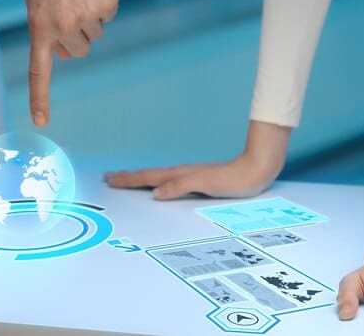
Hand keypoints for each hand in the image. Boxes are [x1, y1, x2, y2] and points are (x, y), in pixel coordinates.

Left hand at [25, 0, 118, 126]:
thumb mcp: (36, 3)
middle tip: (68, 10)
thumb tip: (66, 52)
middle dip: (75, 36)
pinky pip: (108, 17)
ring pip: (93, 36)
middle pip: (77, 51)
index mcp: (39, 26)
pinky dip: (103, 5)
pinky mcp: (107, 4)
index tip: (41, 122)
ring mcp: (87, 15)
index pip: (39, 70)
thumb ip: (46, 30)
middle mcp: (63, 25)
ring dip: (89, 20)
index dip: (40, 97)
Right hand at [105, 121, 289, 197]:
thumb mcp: (206, 184)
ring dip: (139, 178)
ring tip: (126, 179)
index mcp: (179, 174)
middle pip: (148, 175)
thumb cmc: (233, 179)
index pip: (147, 177)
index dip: (128, 179)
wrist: (254, 170)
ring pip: (156, 176)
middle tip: (108, 177)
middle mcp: (180, 173)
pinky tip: (158, 186)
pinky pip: (167, 180)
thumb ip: (180, 186)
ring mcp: (187, 175)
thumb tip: (157, 192)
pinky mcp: (196, 180)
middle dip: (128, 177)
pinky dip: (155, 182)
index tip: (109, 178)